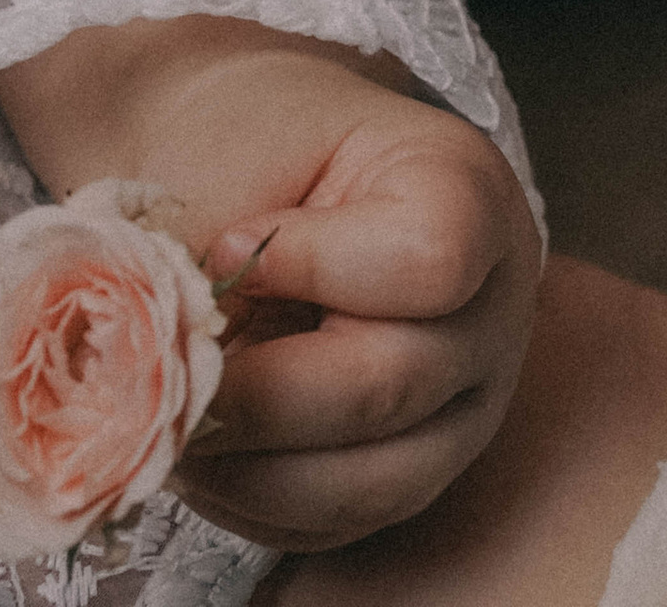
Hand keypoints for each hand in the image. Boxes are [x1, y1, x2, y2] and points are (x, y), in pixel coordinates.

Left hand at [0, 19, 538, 552]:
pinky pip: (333, 524)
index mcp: (471, 190)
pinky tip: (206, 447)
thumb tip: (169, 368)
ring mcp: (467, 402)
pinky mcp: (414, 474)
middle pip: (392, 386)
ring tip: (178, 418)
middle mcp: (497, 304)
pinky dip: (250, 501)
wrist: (257, 162)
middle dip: (259, 395)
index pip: (432, 258)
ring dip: (247, 466)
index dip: (313, 267)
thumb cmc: (251, 142)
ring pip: (367, 481)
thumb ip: (209, 254)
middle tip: (172, 374)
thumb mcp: (234, 156)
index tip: (229, 246)